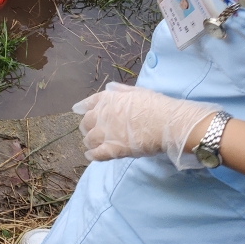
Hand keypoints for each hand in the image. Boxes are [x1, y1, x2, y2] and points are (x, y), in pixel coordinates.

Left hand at [73, 82, 219, 168]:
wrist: (167, 123)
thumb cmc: (156, 105)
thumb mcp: (137, 91)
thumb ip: (120, 90)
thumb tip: (108, 88)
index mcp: (108, 99)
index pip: (89, 103)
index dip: (82, 108)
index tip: (78, 110)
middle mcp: (103, 115)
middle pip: (86, 122)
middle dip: (87, 126)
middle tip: (90, 131)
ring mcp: (107, 133)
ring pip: (90, 139)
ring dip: (89, 141)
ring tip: (92, 144)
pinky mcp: (113, 149)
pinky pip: (97, 154)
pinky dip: (92, 155)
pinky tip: (90, 156)